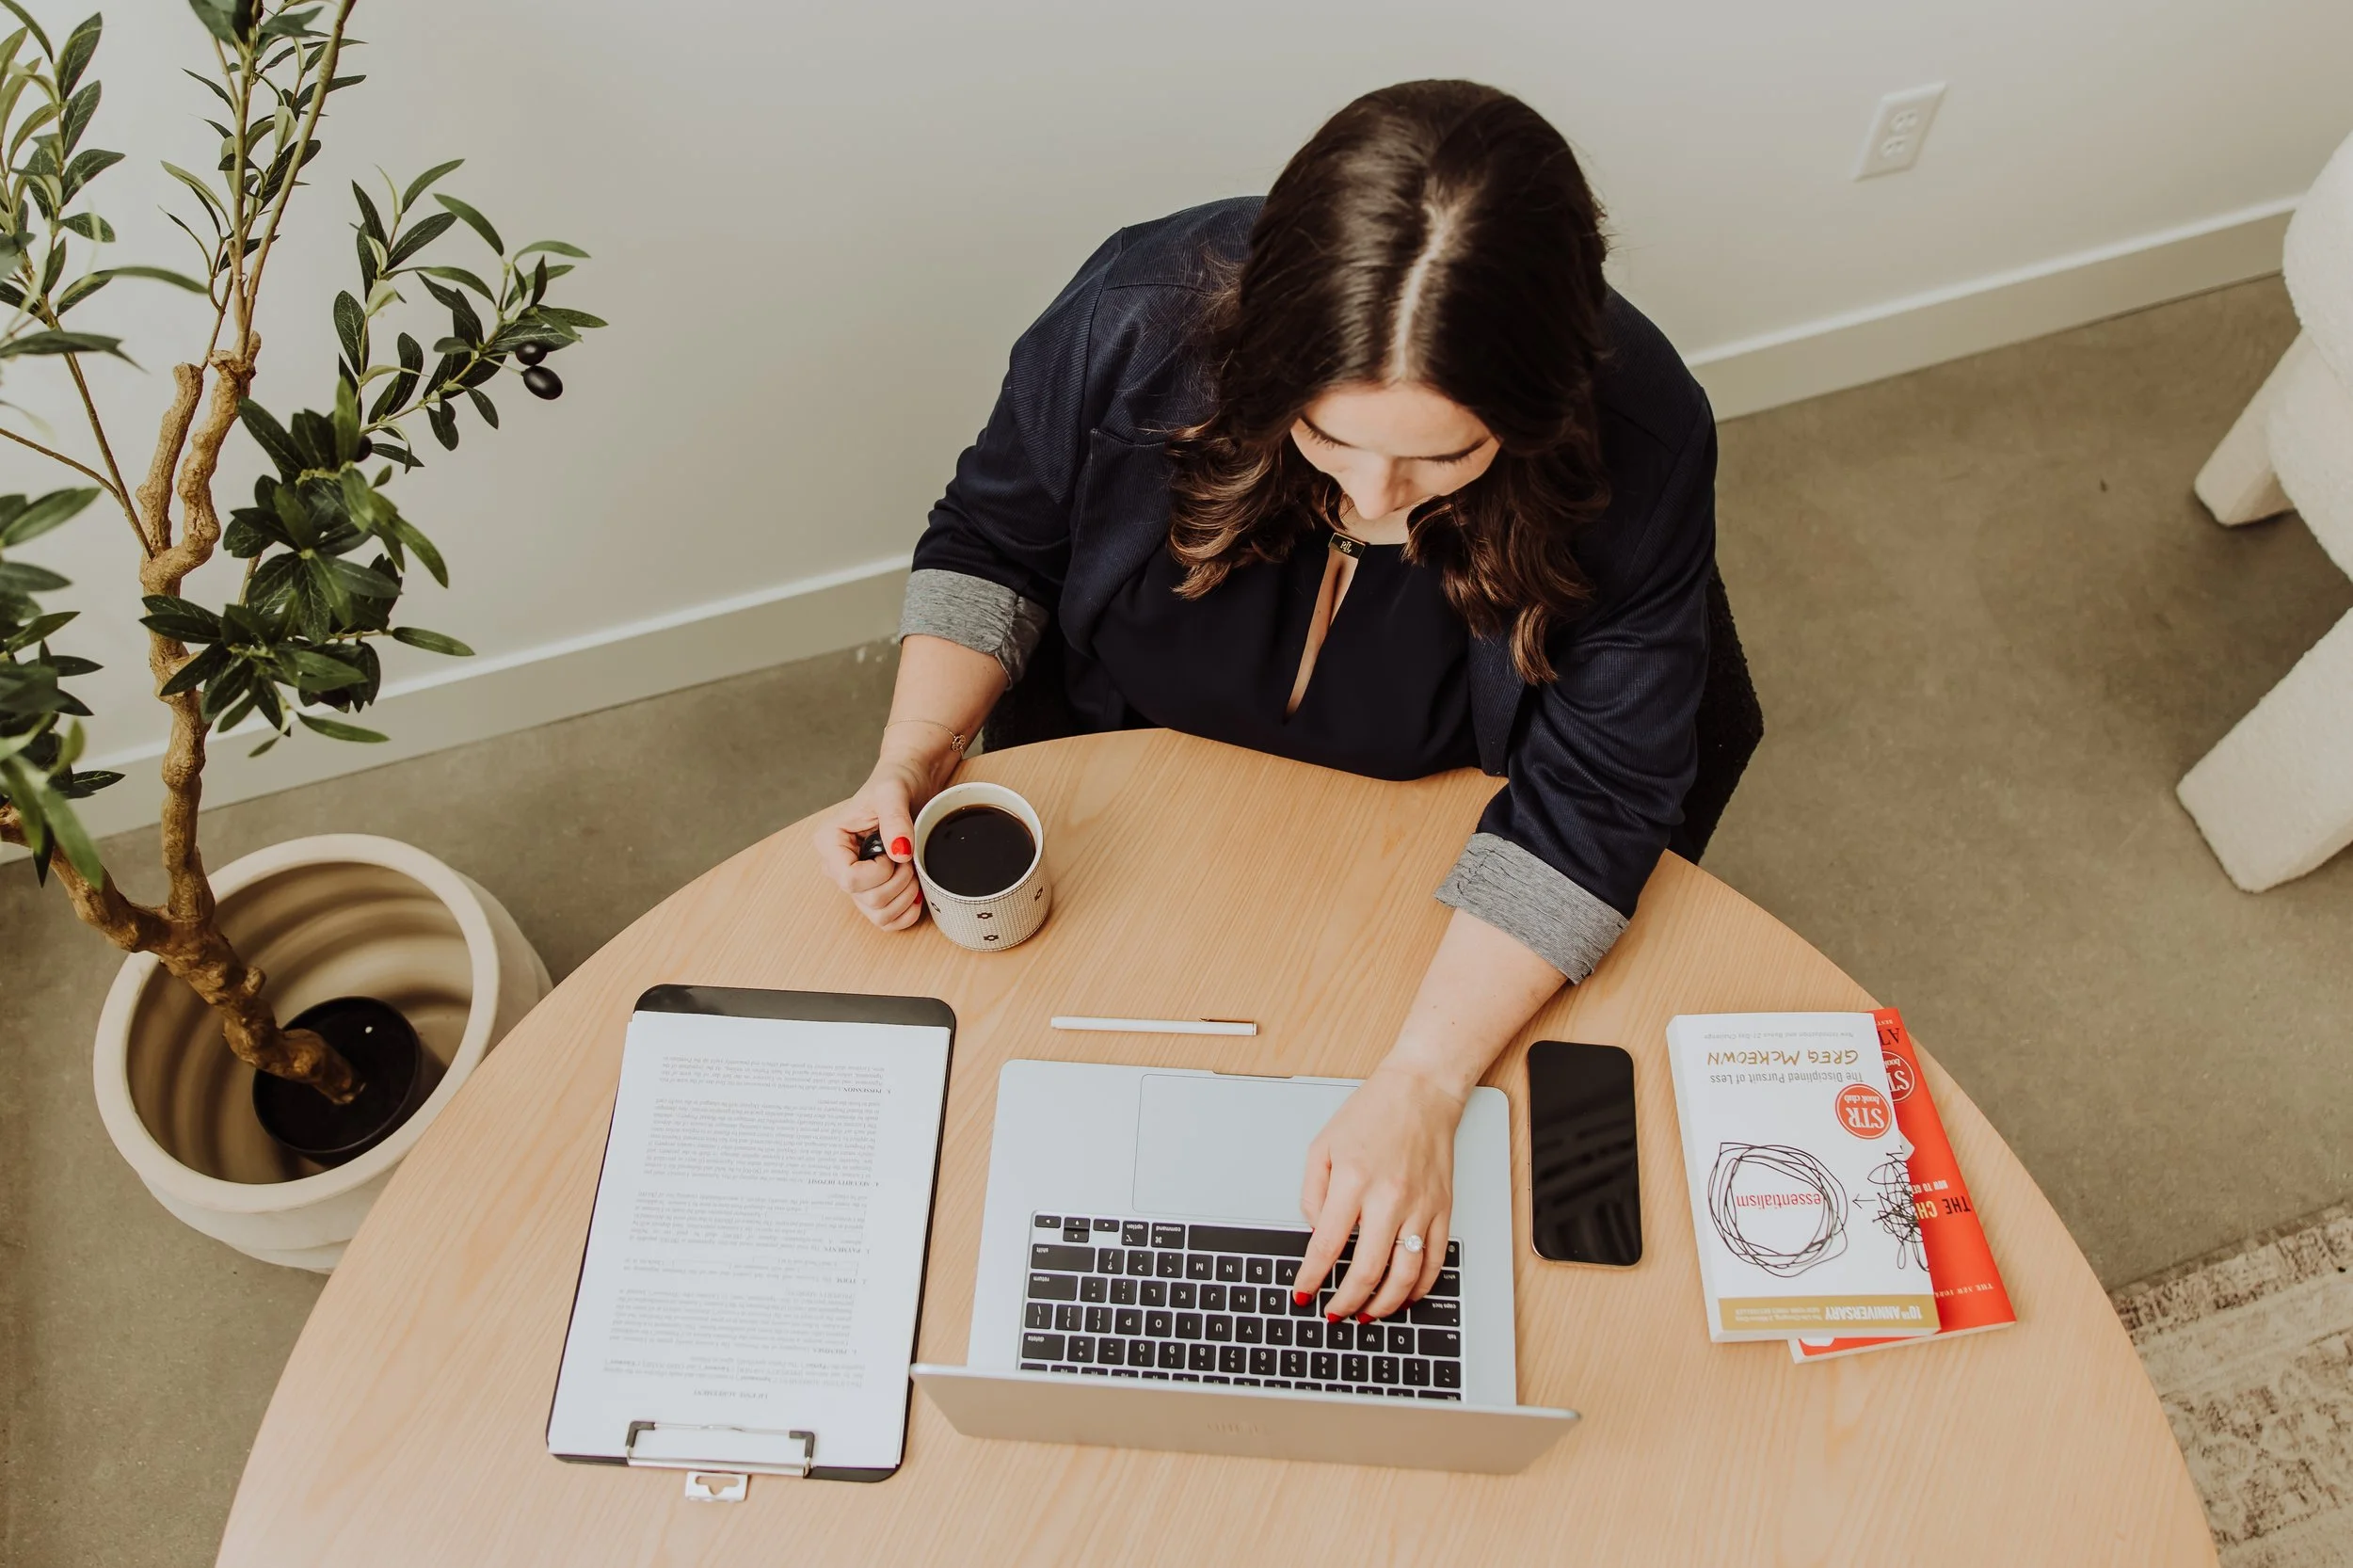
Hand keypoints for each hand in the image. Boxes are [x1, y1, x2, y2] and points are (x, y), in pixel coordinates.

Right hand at [811, 744, 943, 930]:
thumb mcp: (893, 792)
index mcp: (830, 842)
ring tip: (912, 868)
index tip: (895, 850)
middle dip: (899, 881)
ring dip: (905, 896)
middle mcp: (837, 866)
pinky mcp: (872, 893)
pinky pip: (887, 922)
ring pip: (879, 915)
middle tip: (908, 855)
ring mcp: (855, 884)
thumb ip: (895, 818)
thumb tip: (899, 852)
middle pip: (868, 900)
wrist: (910, 784)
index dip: (880, 871)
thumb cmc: (895, 783)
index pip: (850, 879)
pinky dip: (906, 912)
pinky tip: (917, 891)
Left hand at [1294, 1061, 1467, 1322]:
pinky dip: (1420, 1286)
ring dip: (1384, 1304)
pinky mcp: (1443, 1209)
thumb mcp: (1322, 1146)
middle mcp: (1389, 1197)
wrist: (1421, 1092)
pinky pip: (1435, 1260)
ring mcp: (1421, 1206)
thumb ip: (1311, 1194)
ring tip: (1368, 1314)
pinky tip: (1405, 1295)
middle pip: (1366, 1269)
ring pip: (1405, 1274)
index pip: (1326, 1245)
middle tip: (1335, 1313)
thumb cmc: (1372, 1114)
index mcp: (1353, 1181)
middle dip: (1346, 1301)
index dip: (1312, 1277)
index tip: (1304, 1293)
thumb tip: (1316, 1232)